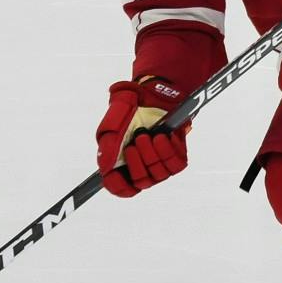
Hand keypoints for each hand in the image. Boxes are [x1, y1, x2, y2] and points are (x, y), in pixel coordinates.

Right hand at [96, 77, 188, 196]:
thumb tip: (105, 169)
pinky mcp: (176, 157)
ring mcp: (160, 164)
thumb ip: (108, 146)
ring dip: (152, 152)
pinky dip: (168, 149)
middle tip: (136, 139)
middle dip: (138, 161)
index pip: (121, 188)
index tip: (116, 174)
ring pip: (159, 174)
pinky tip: (162, 135)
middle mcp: (142, 167)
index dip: (119, 186)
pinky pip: (175, 164)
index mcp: (122, 164)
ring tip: (147, 134)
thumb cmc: (130, 110)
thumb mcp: (113, 124)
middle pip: (141, 182)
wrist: (153, 94)